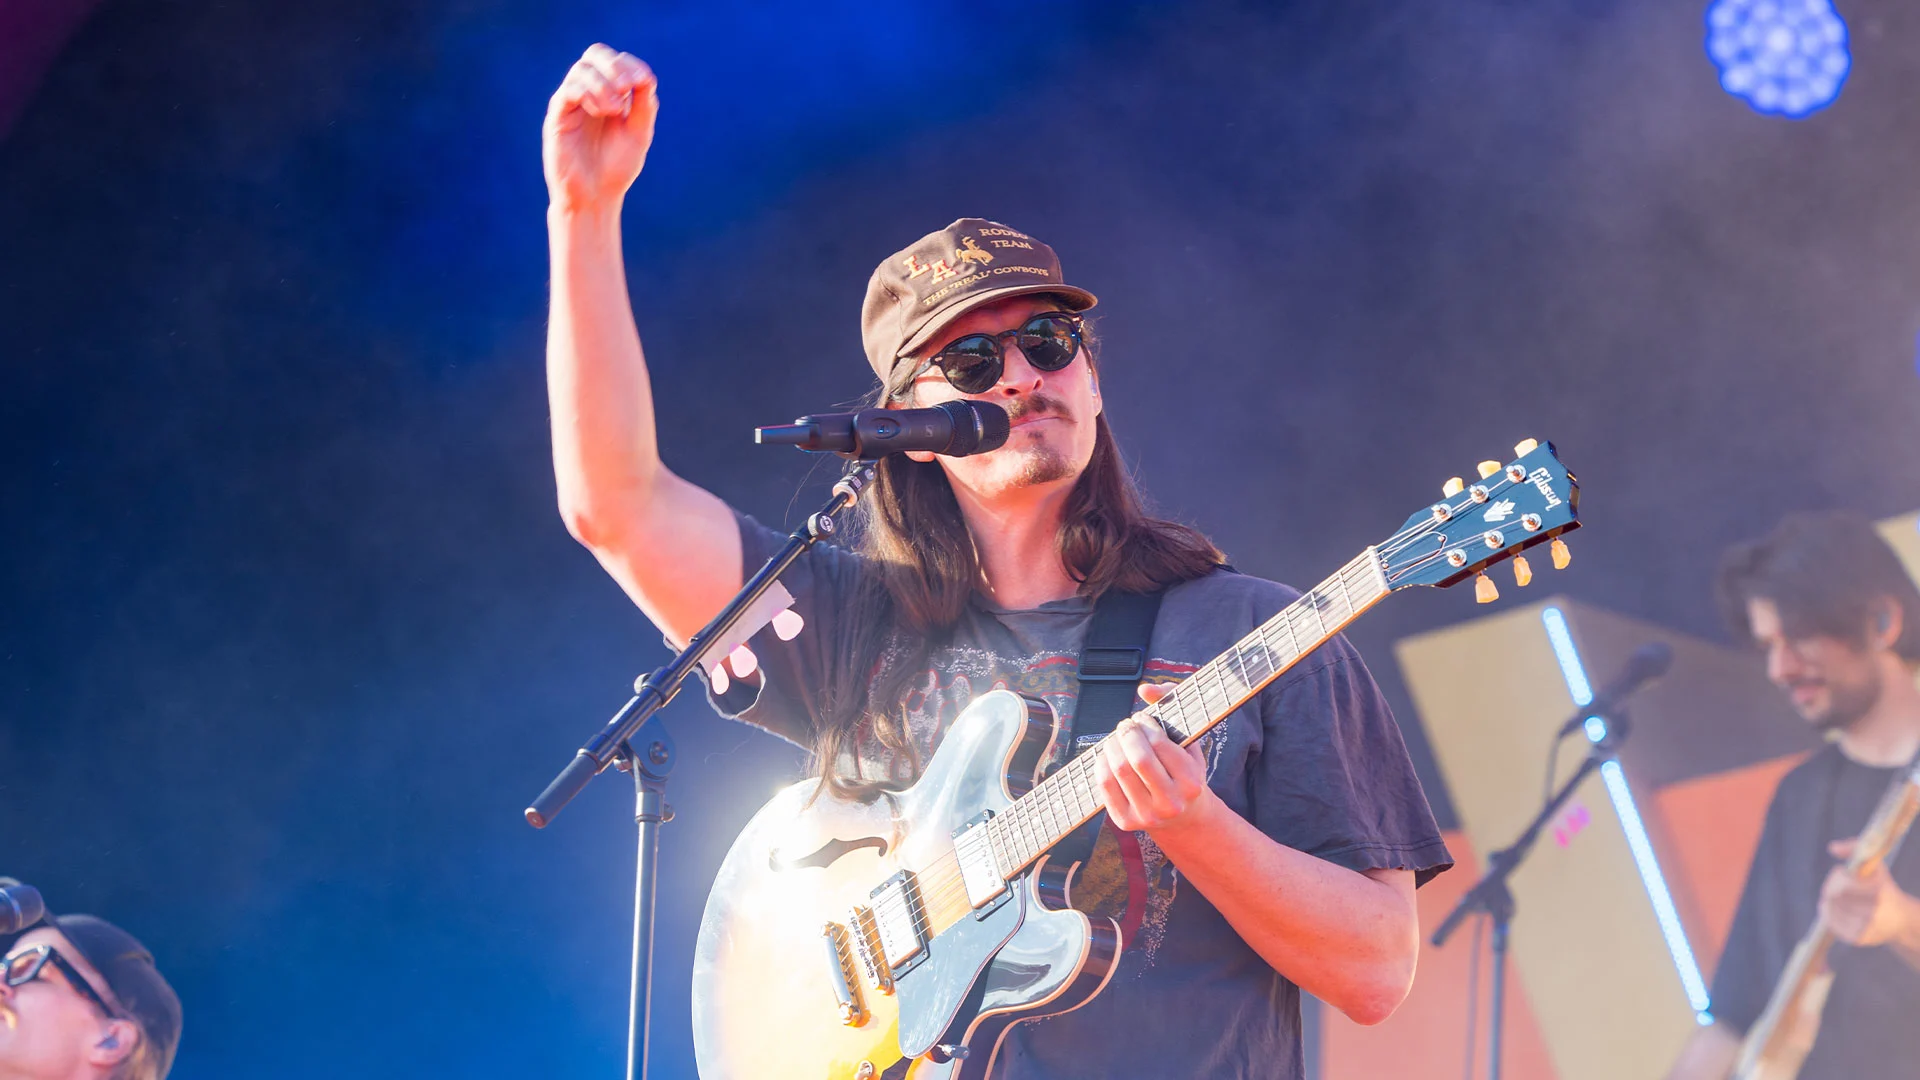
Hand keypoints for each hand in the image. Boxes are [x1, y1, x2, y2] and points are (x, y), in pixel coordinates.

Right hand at [543, 44, 658, 212]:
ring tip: (614, 110)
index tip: (643, 81)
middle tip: (627, 87)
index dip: (629, 64)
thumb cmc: (616, 168)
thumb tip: (646, 76)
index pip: (616, 61)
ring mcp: (572, 103)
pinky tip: (601, 112)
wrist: (595, 197)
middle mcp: (589, 94)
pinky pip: (568, 91)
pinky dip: (587, 93)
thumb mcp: (638, 134)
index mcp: (610, 94)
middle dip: (614, 66)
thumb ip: (644, 106)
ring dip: (602, 83)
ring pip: (581, 70)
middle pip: (594, 55)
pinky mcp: (557, 117)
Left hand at [1093, 684, 1215, 833]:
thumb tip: (1145, 688)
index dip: (1145, 724)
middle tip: (1125, 725)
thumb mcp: (1189, 742)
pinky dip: (1101, 763)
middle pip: (1138, 759)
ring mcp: (1147, 815)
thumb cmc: (1184, 771)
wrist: (1184, 817)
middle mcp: (1171, 803)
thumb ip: (1172, 704)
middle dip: (1126, 734)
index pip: (1160, 744)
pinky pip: (1105, 786)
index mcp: (1191, 782)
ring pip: (1119, 771)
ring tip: (1116, 738)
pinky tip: (1107, 754)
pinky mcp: (1126, 822)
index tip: (1141, 718)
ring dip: (1112, 745)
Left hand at [1820, 839, 1919, 946]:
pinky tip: (1833, 907)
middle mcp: (1873, 913)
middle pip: (1833, 895)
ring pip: (1830, 908)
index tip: (1841, 871)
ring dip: (1828, 898)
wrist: (1901, 920)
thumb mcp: (1876, 866)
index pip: (1843, 884)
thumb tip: (1832, 847)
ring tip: (1836, 894)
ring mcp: (1865, 928)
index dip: (1837, 875)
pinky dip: (1827, 912)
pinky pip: (1830, 923)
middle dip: (1831, 885)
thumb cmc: (1884, 887)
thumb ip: (1855, 849)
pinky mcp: (1857, 938)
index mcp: (1879, 893)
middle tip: (1836, 882)